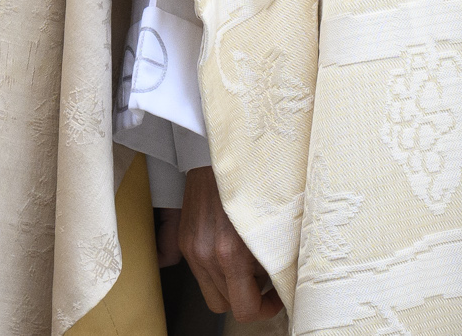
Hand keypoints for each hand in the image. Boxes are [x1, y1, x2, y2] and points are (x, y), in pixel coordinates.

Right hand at [179, 165, 279, 319]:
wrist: (218, 150)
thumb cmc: (252, 179)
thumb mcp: (273, 221)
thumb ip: (272, 258)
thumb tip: (277, 280)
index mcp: (230, 254)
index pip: (244, 309)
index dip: (263, 309)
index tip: (274, 299)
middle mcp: (206, 255)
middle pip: (225, 305)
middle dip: (246, 298)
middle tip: (264, 282)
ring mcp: (192, 248)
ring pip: (212, 291)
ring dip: (230, 286)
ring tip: (248, 264)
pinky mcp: (184, 239)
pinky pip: (200, 272)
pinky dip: (217, 270)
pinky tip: (231, 252)